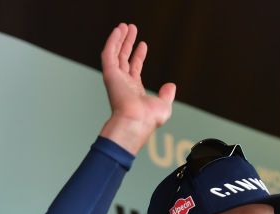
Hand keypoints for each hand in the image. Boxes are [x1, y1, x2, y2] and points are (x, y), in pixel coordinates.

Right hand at [98, 23, 175, 154]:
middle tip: (131, 29)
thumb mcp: (163, 106)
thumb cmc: (148, 119)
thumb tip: (171, 86)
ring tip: (125, 26)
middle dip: (127, 43)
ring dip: (120, 39)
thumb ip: (166, 95)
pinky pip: (109, 53)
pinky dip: (113, 41)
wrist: (135, 121)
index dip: (138, 56)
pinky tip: (118, 31)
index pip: (134, 69)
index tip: (143, 44)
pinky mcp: (110, 74)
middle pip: (124, 58)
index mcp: (133, 91)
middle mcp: (123, 84)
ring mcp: (115, 78)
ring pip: (115, 53)